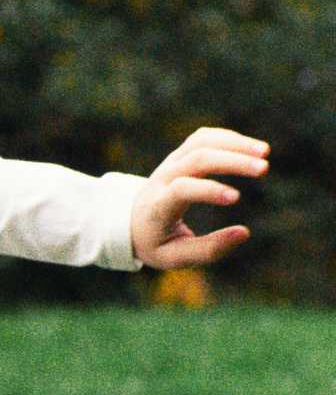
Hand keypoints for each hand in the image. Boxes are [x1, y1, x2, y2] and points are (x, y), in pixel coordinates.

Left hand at [132, 127, 269, 268]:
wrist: (129, 220)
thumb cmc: (155, 241)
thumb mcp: (174, 257)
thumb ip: (208, 249)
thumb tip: (244, 233)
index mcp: (157, 207)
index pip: (181, 190)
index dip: (208, 191)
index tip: (236, 199)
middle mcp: (162, 179)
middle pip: (197, 159)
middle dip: (231, 161)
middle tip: (263, 169)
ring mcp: (170, 163)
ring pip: (201, 141)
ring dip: (234, 143)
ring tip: (265, 153)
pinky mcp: (179, 154)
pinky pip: (204, 137)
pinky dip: (228, 139)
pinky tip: (251, 149)